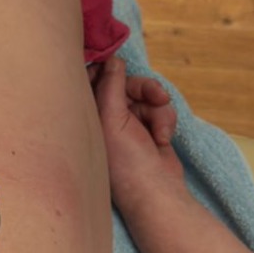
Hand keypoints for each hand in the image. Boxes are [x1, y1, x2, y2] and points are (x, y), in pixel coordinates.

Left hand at [91, 55, 184, 215]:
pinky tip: (163, 139)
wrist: (157, 193)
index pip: (93, 80)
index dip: (107, 69)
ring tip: (161, 132)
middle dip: (144, 89)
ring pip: (146, 95)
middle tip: (160, 96)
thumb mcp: (112, 121)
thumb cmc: (127, 163)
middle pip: (125, 84)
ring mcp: (129, 124)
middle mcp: (106, 119)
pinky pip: (159, 108)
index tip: (120, 63)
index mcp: (88, 117)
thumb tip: (113, 60)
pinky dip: (165, 120)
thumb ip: (111, 87)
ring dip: (158, 109)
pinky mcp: (149, 129)